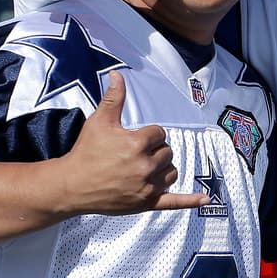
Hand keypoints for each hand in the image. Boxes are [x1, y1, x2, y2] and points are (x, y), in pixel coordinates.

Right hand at [59, 71, 208, 214]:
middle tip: (132, 155)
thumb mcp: (99, 121)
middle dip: (154, 151)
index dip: (147, 135)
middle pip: (167, 152)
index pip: (160, 133)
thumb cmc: (86, 152)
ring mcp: (148, 187)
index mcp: (138, 144)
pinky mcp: (147, 203)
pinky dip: (191, 201)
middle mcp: (146, 166)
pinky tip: (205, 198)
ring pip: (172, 172)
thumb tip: (117, 74)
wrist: (71, 185)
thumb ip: (114, 98)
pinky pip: (174, 202)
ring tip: (143, 168)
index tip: (131, 140)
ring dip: (163, 169)